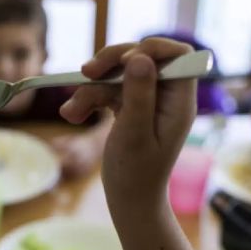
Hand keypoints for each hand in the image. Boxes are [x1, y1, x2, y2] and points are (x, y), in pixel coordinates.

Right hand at [60, 38, 196, 206]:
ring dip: (91, 88)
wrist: (128, 200)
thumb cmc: (135, 173)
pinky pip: (108, 90)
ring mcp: (147, 100)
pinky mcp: (129, 106)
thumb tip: (141, 58)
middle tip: (85, 73)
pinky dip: (88, 100)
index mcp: (179, 101)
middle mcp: (166, 96)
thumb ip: (139, 94)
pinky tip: (72, 115)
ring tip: (71, 113)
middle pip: (141, 58)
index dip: (153, 48)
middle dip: (111, 63)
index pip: (178, 56)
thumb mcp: (134, 133)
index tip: (125, 60)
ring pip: (118, 74)